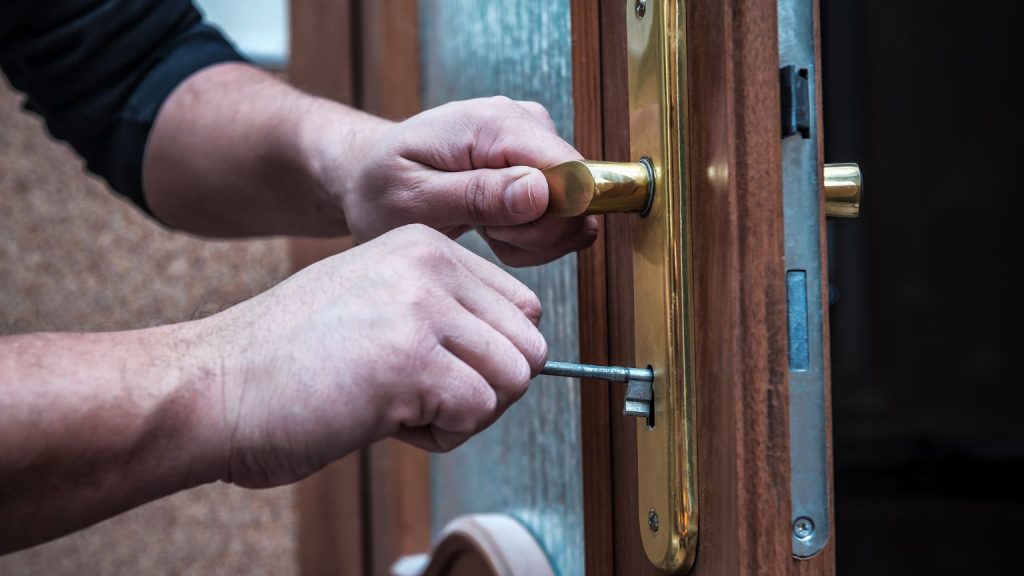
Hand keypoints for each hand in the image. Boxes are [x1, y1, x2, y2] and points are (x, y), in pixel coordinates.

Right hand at [200, 225, 546, 487]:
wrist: (212, 388)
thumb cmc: (289, 361)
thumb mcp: (374, 301)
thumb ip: (440, 310)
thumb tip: (511, 353)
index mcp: (424, 246)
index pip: (522, 308)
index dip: (490, 356)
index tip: (437, 370)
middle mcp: (429, 266)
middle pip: (527, 347)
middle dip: (486, 389)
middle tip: (423, 397)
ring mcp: (420, 309)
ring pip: (514, 380)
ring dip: (466, 413)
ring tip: (402, 406)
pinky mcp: (410, 361)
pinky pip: (477, 412)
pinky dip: (440, 436)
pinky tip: (386, 420)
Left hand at [327, 96, 598, 266]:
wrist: (371, 175)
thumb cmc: (382, 187)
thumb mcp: (415, 200)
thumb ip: (478, 196)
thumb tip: (542, 192)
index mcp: (495, 122)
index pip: (569, 173)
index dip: (547, 219)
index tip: (497, 231)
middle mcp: (527, 122)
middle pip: (578, 198)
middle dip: (533, 234)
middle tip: (482, 233)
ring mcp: (537, 142)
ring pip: (573, 214)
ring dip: (529, 239)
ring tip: (482, 228)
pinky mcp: (541, 164)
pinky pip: (563, 218)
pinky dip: (528, 237)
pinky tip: (492, 227)